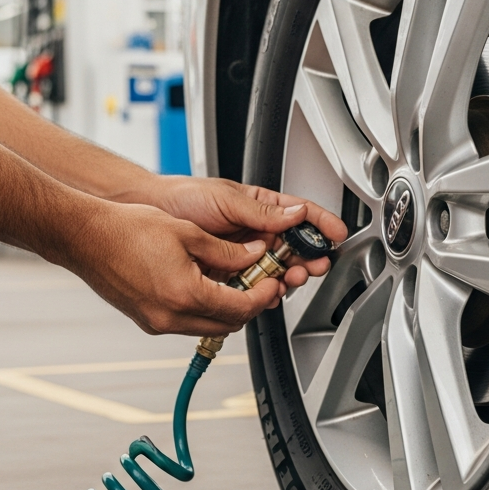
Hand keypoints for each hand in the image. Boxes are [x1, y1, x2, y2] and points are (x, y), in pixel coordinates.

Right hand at [69, 200, 289, 336]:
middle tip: (258, 283)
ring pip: (207, 327)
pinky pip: (186, 323)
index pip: (241, 308)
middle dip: (248, 305)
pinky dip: (203, 310)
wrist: (85, 237)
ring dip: (226, 310)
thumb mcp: (188, 232)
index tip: (271, 282)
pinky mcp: (147, 320)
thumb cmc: (127, 229)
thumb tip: (252, 256)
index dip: (263, 295)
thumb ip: (226, 250)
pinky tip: (205, 287)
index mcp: (186, 295)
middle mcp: (171, 317)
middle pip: (228, 325)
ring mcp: (157, 322)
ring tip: (234, 283)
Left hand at [151, 177, 348, 287]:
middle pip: (295, 248)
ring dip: (287, 277)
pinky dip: (263, 292)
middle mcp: (257, 232)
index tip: (336, 234)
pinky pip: (254, 286)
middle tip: (313, 266)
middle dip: (308, 258)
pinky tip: (267, 292)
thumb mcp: (226, 199)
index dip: (321, 224)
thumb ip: (262, 211)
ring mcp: (245, 255)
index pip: (300, 215)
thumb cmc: (185, 197)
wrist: (152, 213)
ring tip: (289, 280)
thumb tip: (296, 214)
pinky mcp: (230, 274)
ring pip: (277, 270)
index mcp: (261, 208)